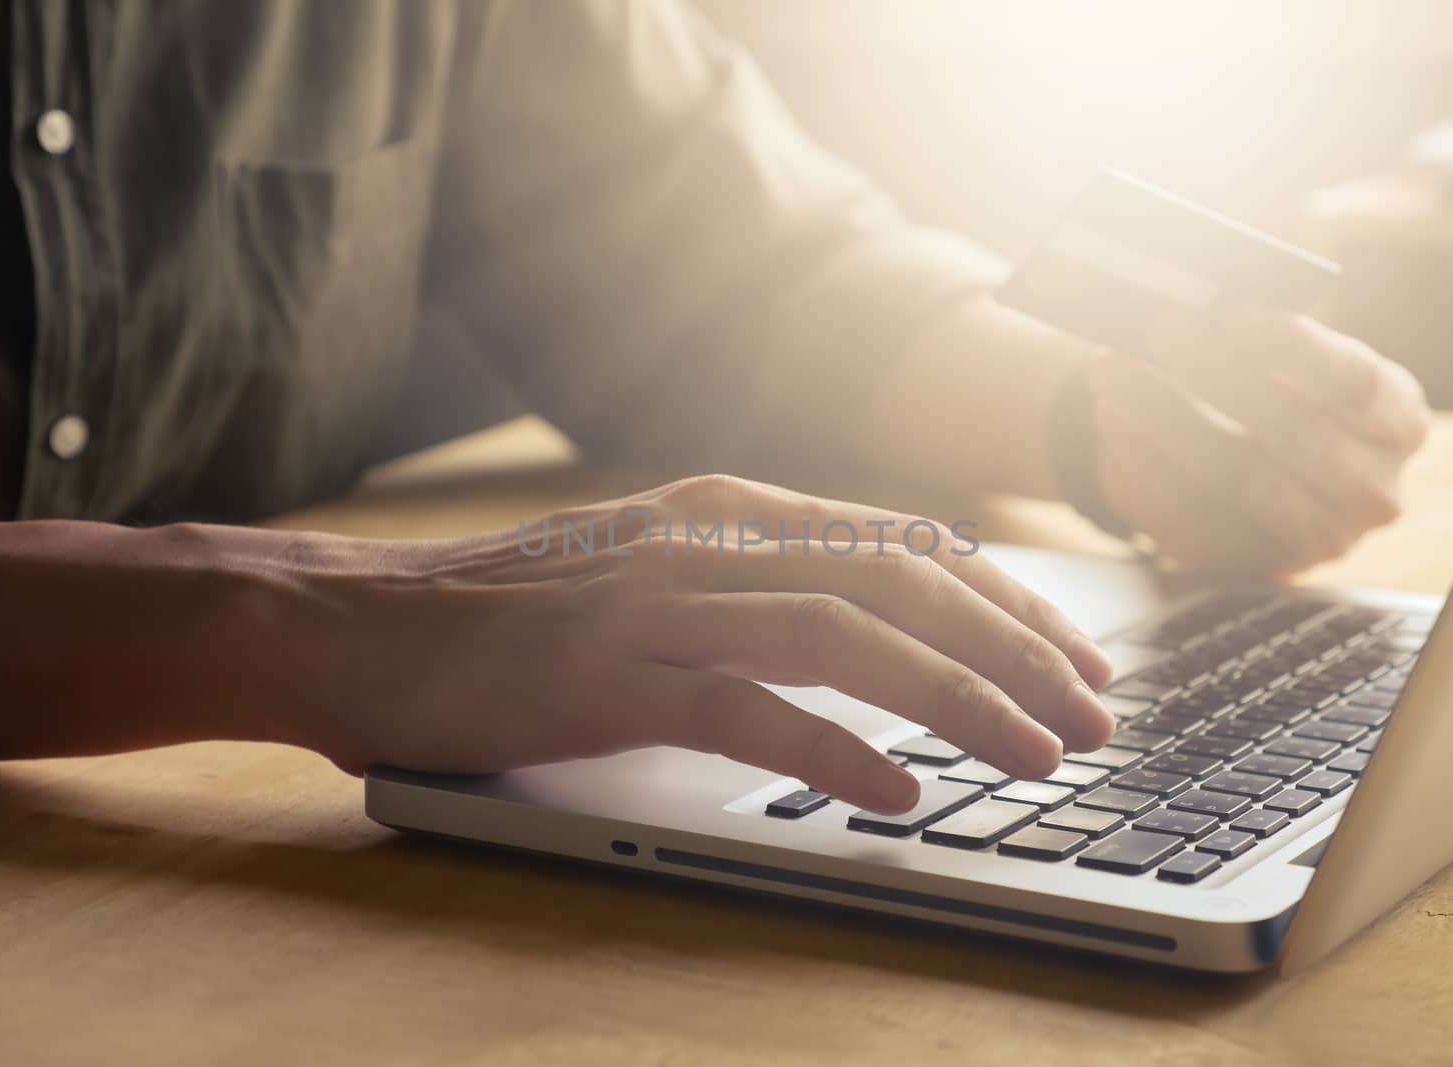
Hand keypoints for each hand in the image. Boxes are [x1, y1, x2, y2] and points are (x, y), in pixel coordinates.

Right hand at [277, 475, 1113, 812]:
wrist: (359, 624)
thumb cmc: (511, 616)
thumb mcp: (652, 575)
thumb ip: (752, 586)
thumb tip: (873, 629)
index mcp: (727, 508)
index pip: (906, 544)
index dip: (1006, 601)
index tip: (1074, 657)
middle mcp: (707, 539)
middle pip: (904, 584)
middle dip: (1017, 651)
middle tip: (1093, 717)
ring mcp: (659, 602)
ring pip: (850, 637)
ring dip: (961, 700)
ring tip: (1037, 759)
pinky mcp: (610, 676)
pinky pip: (749, 712)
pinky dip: (836, 753)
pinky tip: (900, 796)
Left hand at [1086, 308, 1431, 575]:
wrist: (1264, 470)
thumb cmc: (1277, 392)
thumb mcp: (1289, 360)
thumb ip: (1255, 337)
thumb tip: (1193, 306)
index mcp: (1397, 422)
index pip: (1352, 381)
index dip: (1289, 345)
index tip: (1226, 311)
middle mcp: (1371, 490)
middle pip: (1290, 431)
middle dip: (1214, 374)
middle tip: (1157, 330)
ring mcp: (1316, 540)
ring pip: (1236, 478)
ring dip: (1164, 421)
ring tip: (1114, 377)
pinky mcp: (1254, 566)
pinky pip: (1193, 518)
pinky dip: (1145, 469)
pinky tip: (1114, 427)